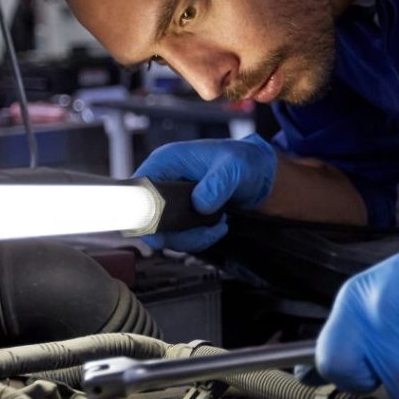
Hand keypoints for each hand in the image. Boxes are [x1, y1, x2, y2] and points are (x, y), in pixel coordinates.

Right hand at [132, 134, 276, 251]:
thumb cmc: (243, 159)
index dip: (143, 214)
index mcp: (166, 162)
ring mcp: (173, 201)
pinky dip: (199, 239)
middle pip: (148, 219)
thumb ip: (217, 184)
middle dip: (175, 233)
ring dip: (191, 238)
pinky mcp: (184, 215)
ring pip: (165, 233)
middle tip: (202, 232)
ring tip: (218, 225)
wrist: (259, 173)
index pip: (138, 191)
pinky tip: (218, 227)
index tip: (161, 232)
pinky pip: (181, 237)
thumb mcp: (234, 167)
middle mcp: (165, 182)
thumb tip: (200, 204)